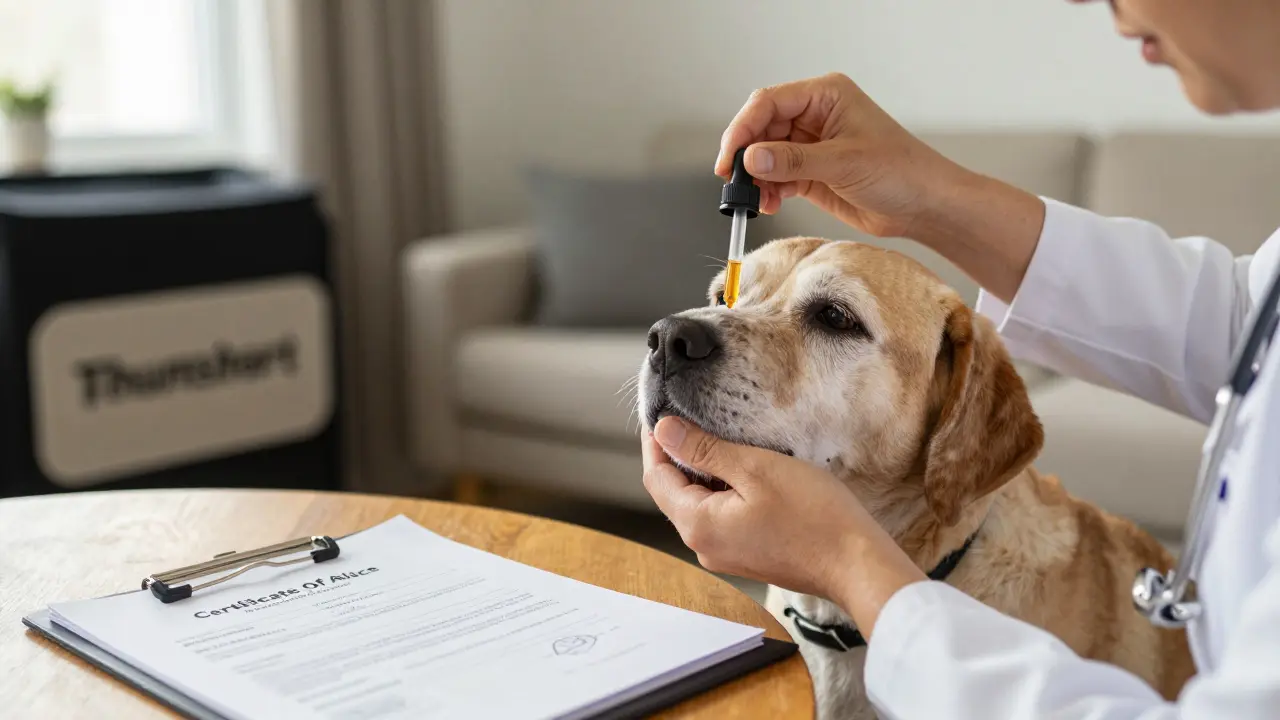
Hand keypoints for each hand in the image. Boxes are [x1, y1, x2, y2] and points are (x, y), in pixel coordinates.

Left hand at [641, 416, 926, 639]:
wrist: (856, 564)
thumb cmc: (812, 515)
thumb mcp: (754, 468)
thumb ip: (704, 450)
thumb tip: (663, 431)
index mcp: (698, 524)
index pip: (656, 477)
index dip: (655, 442)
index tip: (662, 412)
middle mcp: (703, 546)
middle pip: (673, 493)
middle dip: (677, 455)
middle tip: (689, 417)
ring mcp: (725, 554)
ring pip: (698, 504)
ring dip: (702, 473)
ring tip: (719, 439)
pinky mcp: (746, 555)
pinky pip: (720, 517)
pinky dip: (722, 491)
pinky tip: (743, 471)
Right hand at [716, 72, 1046, 301]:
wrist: (924, 205)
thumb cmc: (901, 171)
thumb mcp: (843, 162)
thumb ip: (794, 161)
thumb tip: (752, 158)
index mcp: (825, 96)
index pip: (769, 103)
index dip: (744, 128)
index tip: (731, 157)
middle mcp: (815, 116)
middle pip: (762, 128)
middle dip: (746, 155)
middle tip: (734, 181)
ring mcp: (811, 145)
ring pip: (765, 155)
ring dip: (756, 178)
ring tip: (756, 199)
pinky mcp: (811, 173)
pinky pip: (776, 177)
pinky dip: (768, 190)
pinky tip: (769, 203)